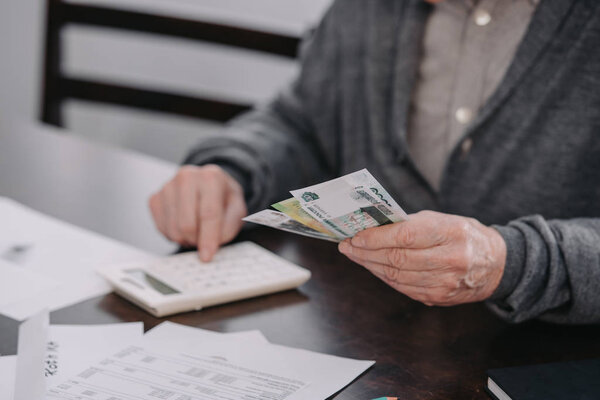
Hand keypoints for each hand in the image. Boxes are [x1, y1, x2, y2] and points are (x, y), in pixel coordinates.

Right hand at [149, 165, 246, 260]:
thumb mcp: (237, 211)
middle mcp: (187, 177)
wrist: (209, 186)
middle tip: (204, 240)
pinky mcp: (155, 198)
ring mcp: (168, 186)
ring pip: (173, 229)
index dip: (208, 238)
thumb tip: (210, 245)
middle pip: (187, 224)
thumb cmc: (224, 199)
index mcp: (211, 177)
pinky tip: (183, 226)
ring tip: (196, 231)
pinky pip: (161, 228)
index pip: (208, 213)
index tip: (207, 256)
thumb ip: (228, 227)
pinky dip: (173, 234)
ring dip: (185, 238)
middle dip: (197, 240)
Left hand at [338, 211, 505, 305]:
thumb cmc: (463, 235)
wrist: (495, 264)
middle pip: (397, 259)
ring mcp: (445, 283)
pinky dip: (384, 277)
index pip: (405, 236)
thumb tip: (371, 226)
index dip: (376, 238)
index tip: (355, 235)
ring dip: (370, 266)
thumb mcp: (442, 220)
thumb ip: (409, 223)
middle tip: (347, 246)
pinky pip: (403, 288)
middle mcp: (450, 260)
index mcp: (451, 233)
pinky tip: (373, 267)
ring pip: (396, 276)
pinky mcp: (438, 298)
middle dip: (366, 252)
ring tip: (355, 255)